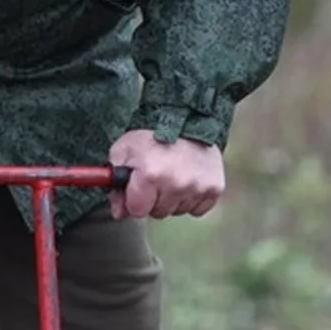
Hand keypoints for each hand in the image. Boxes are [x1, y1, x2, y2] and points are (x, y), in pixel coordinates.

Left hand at [107, 129, 224, 220]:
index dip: (135, 199)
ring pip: (178, 210)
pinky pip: (198, 209)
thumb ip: (116, 184)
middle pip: (158, 212)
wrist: (187, 117)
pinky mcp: (214, 188)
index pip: (136, 210)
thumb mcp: (123, 151)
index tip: (138, 186)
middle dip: (154, 198)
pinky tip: (188, 178)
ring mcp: (198, 187)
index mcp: (150, 176)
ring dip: (173, 198)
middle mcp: (176, 184)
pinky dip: (192, 197)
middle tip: (157, 176)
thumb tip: (119, 212)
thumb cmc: (151, 135)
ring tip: (174, 173)